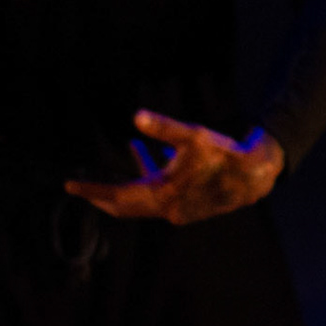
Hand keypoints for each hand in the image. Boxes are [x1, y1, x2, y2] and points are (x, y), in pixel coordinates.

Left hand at [64, 110, 284, 224]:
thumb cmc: (224, 154)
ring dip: (129, 180)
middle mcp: (165, 208)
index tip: (70, 186)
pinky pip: (158, 195)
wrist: (255, 175)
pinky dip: (149, 178)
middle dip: (102, 194)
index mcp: (162, 195)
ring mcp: (176, 210)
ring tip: (128, 149)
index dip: (91, 190)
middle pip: (124, 206)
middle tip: (82, 185)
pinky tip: (154, 152)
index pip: (117, 196)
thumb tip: (136, 116)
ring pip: (142, 199)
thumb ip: (163, 128)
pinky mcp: (187, 205)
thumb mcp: (193, 135)